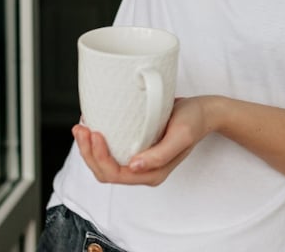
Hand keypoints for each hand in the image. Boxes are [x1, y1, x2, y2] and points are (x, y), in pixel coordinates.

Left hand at [73, 96, 216, 186]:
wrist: (203, 111)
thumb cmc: (194, 122)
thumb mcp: (181, 135)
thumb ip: (160, 155)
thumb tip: (134, 166)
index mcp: (152, 173)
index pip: (116, 174)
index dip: (100, 157)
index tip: (96, 133)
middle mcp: (142, 170)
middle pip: (105, 172)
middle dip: (88, 153)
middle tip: (81, 129)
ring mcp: (138, 160)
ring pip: (104, 164)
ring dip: (89, 149)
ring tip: (81, 127)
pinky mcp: (135, 147)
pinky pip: (111, 151)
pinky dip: (97, 142)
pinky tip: (92, 126)